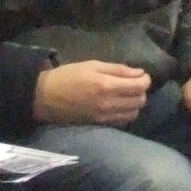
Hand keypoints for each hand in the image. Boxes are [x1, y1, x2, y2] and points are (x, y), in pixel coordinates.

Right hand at [33, 60, 152, 125]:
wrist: (45, 97)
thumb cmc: (67, 76)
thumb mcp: (92, 65)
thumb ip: (118, 69)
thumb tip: (139, 73)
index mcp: (107, 86)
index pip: (140, 86)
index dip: (145, 79)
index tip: (141, 75)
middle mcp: (109, 104)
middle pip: (140, 101)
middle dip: (141, 91)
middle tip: (133, 84)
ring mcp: (105, 117)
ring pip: (134, 113)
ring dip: (135, 103)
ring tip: (127, 95)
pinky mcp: (100, 125)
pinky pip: (122, 121)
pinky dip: (126, 113)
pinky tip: (119, 106)